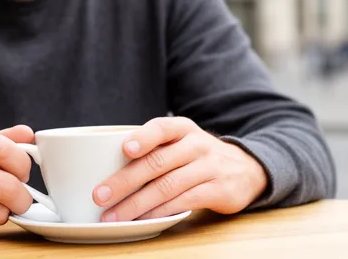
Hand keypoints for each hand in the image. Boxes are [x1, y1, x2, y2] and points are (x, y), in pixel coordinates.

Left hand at [92, 117, 267, 221]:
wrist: (247, 169)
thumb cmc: (198, 156)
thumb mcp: (181, 141)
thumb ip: (153, 147)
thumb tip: (104, 165)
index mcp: (183, 129)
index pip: (161, 128)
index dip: (143, 137)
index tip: (124, 149)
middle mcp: (197, 145)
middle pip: (157, 162)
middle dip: (125, 180)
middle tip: (100, 195)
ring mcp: (209, 168)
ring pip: (168, 186)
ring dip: (137, 204)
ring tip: (114, 215)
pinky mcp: (218, 190)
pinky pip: (184, 202)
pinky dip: (160, 212)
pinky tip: (142, 220)